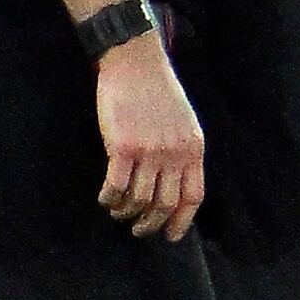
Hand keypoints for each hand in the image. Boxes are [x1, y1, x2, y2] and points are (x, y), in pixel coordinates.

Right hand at [94, 35, 204, 241]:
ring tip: (119, 213)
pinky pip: (116, 186)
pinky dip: (109, 198)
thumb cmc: (159, 93)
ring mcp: (149, 151)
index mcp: (193, 149)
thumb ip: (182, 152)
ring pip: (139, 199)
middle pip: (165, 203)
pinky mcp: (122, 147)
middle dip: (151, 224)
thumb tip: (174, 183)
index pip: (193, 196)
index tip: (171, 236)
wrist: (137, 64)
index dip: (181, 221)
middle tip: (139, 230)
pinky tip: (105, 199)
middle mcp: (174, 154)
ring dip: (126, 212)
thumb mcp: (185, 123)